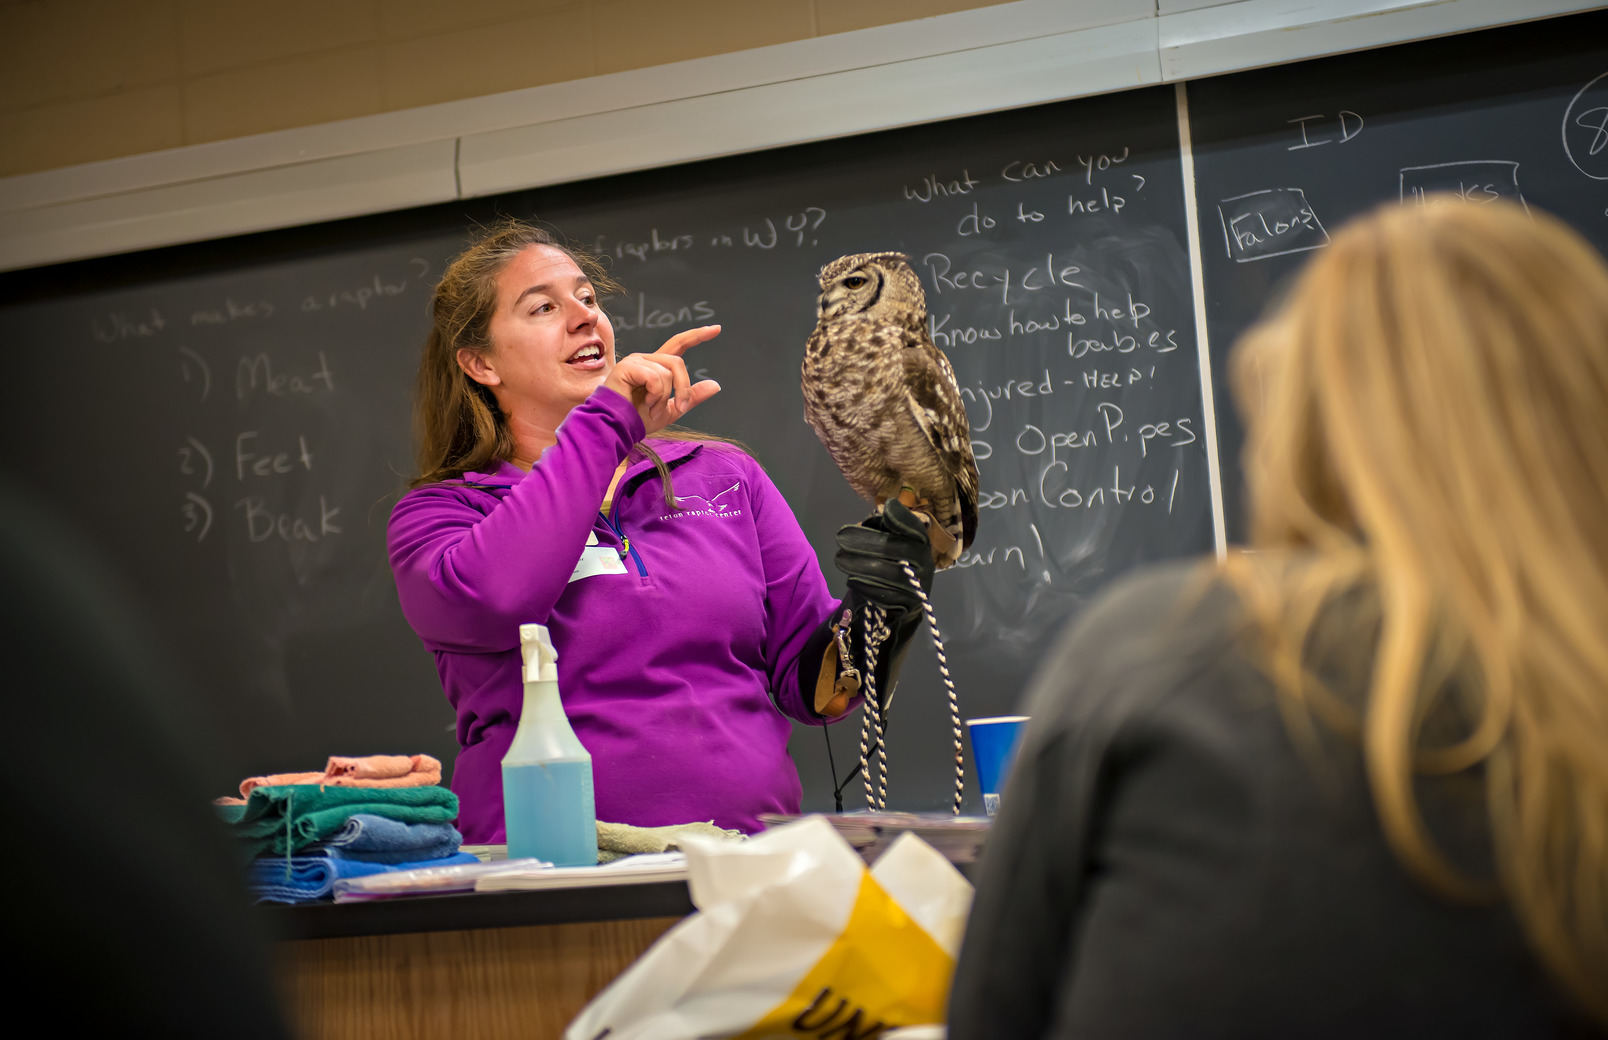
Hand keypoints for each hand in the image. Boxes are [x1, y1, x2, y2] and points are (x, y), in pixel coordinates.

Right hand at [603, 325, 722, 434]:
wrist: (618, 428)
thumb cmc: (638, 419)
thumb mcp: (671, 409)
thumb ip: (691, 396)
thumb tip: (716, 385)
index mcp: (656, 367)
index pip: (679, 345)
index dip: (697, 336)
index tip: (717, 329)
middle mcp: (646, 359)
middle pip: (678, 362)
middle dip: (683, 387)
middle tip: (679, 407)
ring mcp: (636, 361)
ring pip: (667, 372)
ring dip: (664, 396)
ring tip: (651, 408)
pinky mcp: (627, 367)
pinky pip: (655, 377)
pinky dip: (655, 394)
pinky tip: (645, 403)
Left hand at [834, 500, 935, 621]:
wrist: (904, 601)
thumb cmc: (892, 565)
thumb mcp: (888, 543)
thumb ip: (880, 530)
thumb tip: (866, 523)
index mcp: (921, 544)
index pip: (916, 529)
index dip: (902, 519)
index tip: (885, 510)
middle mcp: (926, 563)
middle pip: (902, 550)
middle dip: (869, 542)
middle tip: (841, 538)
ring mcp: (920, 586)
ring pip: (893, 574)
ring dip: (863, 566)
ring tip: (840, 559)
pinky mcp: (910, 606)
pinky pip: (888, 597)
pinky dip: (867, 587)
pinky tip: (851, 579)